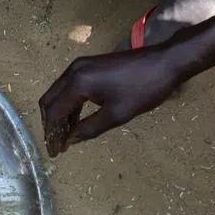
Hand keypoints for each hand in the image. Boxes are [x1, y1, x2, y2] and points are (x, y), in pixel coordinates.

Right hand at [39, 46, 183, 156]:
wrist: (165, 62)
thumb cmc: (144, 89)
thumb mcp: (117, 114)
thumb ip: (89, 129)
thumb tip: (69, 140)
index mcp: (78, 83)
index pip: (55, 112)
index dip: (52, 135)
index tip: (55, 153)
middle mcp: (72, 71)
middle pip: (49, 101)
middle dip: (50, 124)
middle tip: (56, 145)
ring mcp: (79, 66)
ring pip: (57, 94)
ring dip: (58, 115)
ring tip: (64, 136)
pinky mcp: (87, 65)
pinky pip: (69, 87)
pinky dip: (68, 104)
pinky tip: (75, 120)